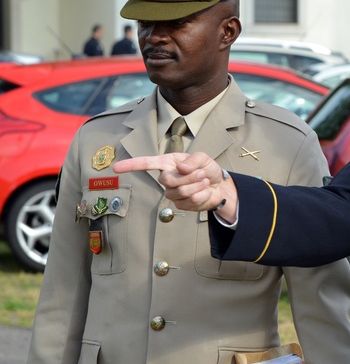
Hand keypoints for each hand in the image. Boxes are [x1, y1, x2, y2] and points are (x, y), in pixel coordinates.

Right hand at [113, 152, 237, 221]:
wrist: (219, 186)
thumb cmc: (207, 168)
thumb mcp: (203, 158)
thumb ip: (192, 160)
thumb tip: (180, 168)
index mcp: (167, 163)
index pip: (146, 164)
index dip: (131, 165)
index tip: (116, 168)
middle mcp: (166, 178)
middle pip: (167, 180)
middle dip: (189, 177)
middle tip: (202, 174)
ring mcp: (172, 193)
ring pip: (180, 191)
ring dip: (198, 185)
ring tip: (205, 181)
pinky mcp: (181, 205)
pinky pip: (190, 201)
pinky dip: (203, 194)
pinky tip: (206, 191)